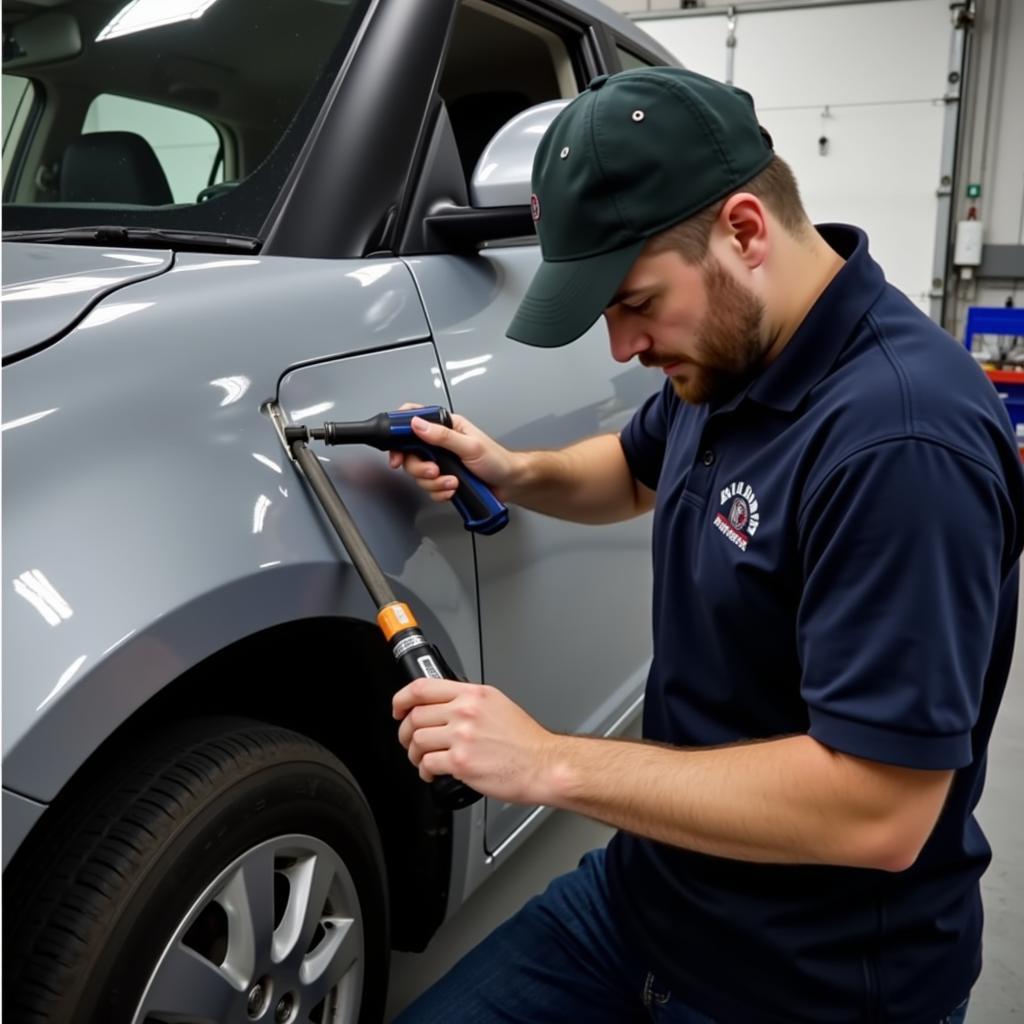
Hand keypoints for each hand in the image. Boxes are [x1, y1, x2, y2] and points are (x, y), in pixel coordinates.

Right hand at [387, 403, 519, 502]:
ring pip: (419, 474)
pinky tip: (453, 489)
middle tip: (435, 471)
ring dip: (434, 483)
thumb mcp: (470, 446)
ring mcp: (441, 462)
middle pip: (410, 454)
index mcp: (446, 427)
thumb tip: (417, 423)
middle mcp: (440, 443)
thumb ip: (442, 435)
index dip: (399, 434)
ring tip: (452, 482)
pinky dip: (440, 492)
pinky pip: (429, 488)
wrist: (510, 484)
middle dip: (420, 468)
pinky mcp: (443, 479)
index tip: (397, 450)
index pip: (414, 420)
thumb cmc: (497, 460)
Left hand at [392, 677, 558, 804]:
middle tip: (410, 740)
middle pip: (416, 716)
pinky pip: (428, 764)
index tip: (398, 708)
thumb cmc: (525, 740)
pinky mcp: (461, 762)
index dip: (402, 698)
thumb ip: (469, 701)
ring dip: (414, 753)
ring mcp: (462, 736)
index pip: (423, 687)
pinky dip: (425, 771)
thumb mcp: (498, 704)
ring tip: (423, 759)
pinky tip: (433, 773)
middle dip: (406, 731)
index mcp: (474, 694)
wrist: (543, 765)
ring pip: (418, 740)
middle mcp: (466, 711)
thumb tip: (443, 705)